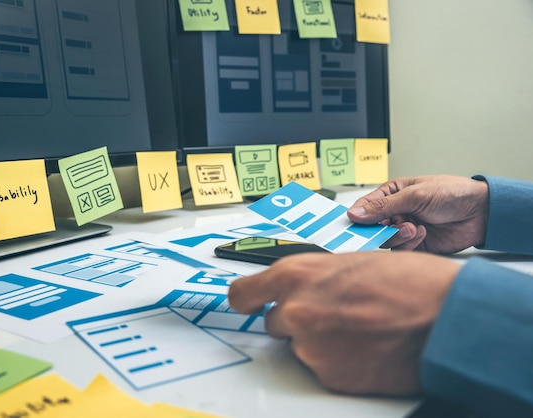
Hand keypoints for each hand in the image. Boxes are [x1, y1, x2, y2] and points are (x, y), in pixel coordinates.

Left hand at [228, 251, 459, 395]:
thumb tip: (301, 290)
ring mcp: (310, 348)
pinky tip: (368, 349)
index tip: (251, 303)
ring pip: (301, 346)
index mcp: (296, 276)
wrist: (447, 316)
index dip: (248, 300)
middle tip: (334, 314)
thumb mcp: (349, 263)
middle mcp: (295, 312)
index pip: (241, 295)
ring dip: (321, 341)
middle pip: (275, 323)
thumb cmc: (408, 281)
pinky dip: (340, 362)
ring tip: (360, 330)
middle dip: (297, 320)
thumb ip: (314, 278)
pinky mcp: (330, 378)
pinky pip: (324, 368)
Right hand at [347, 175, 488, 253]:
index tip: (353, 222)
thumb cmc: (452, 193)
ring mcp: (405, 229)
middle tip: (386, 227)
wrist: (481, 213)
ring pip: (385, 240)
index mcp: (393, 194)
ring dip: (397, 235)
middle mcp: (396, 212)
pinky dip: (409, 244)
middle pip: (373, 226)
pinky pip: (401, 250)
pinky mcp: (415, 245)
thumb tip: (356, 213)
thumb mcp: (414, 195)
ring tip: (413, 228)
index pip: (366, 206)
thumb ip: (383, 206)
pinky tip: (422, 234)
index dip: (358, 214)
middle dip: (379, 228)